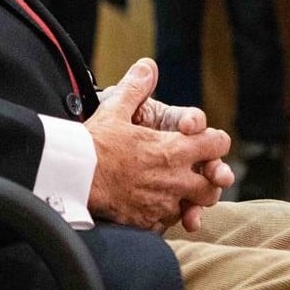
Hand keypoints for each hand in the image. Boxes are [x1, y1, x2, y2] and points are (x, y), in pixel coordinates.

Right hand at [88, 59, 231, 232]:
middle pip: (213, 184)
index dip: (214, 141)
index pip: (216, 144)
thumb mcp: (115, 109)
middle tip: (197, 173)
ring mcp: (162, 204)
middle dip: (209, 178)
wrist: (73, 178)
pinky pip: (168, 223)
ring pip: (195, 207)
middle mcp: (174, 179)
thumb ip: (135, 87)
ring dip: (190, 199)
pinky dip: (165, 215)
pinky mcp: (148, 222)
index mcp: (173, 149)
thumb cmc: (94, 143)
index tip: (205, 142)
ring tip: (177, 192)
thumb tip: (148, 66)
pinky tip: (153, 205)